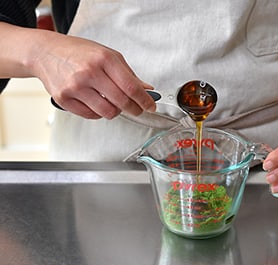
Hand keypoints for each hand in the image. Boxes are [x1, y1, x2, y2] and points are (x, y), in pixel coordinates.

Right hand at [31, 30, 155, 118]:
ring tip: (113, 103)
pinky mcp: (63, 98)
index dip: (145, 100)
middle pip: (122, 102)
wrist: (44, 51)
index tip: (151, 106)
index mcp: (103, 59)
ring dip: (116, 111)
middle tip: (137, 109)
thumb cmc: (77, 52)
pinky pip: (91, 116)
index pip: (131, 87)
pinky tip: (97, 103)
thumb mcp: (107, 54)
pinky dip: (98, 113)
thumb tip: (147, 90)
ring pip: (108, 112)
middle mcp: (89, 72)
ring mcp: (75, 86)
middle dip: (135, 109)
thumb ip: (128, 74)